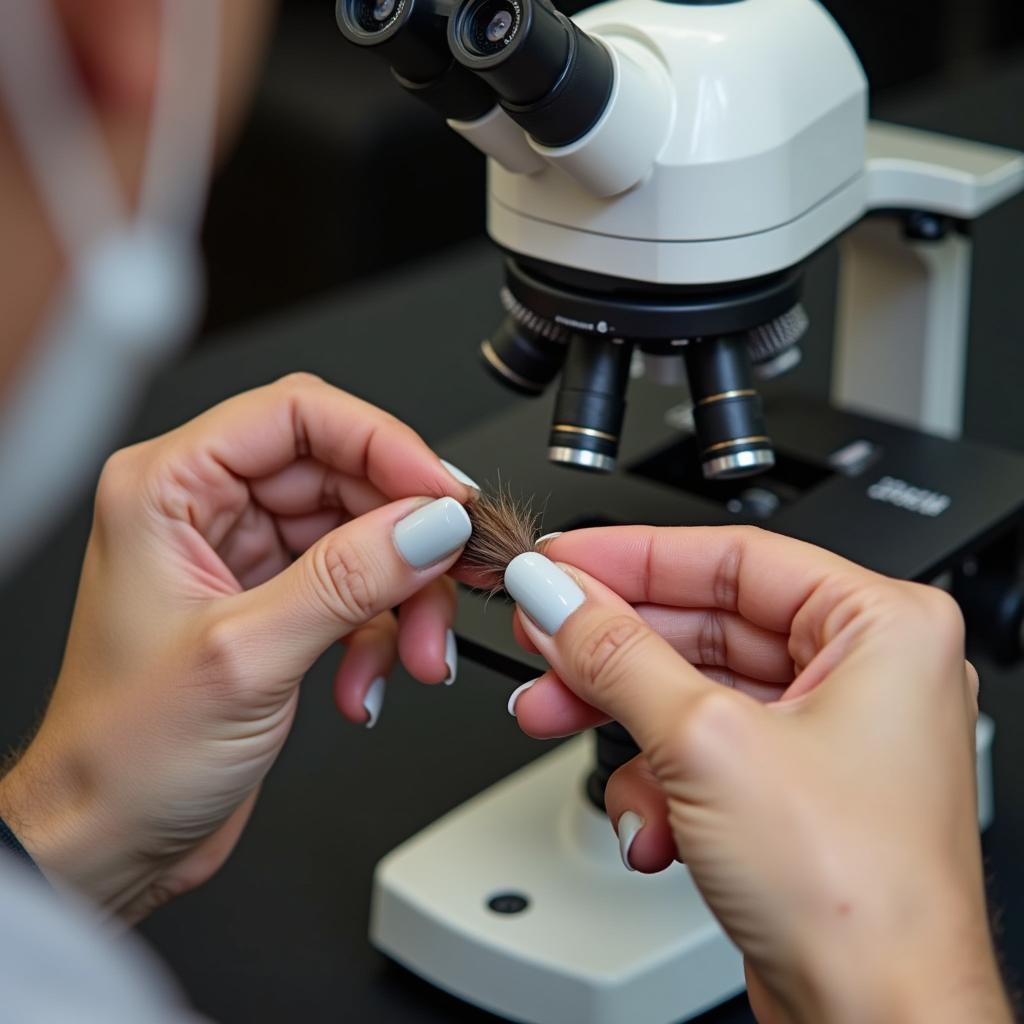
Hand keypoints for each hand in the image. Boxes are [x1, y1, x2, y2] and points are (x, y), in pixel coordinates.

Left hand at [0, 373, 476, 920]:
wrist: (109, 839)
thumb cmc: (122, 754)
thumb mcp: (247, 656)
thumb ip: (349, 579)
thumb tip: (430, 524)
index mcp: (169, 487)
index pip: (299, 415)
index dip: (385, 443)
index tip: (445, 495)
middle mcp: (208, 509)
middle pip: (346, 476)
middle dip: (407, 538)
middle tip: (456, 576)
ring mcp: (248, 556)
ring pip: (364, 536)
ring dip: (403, 598)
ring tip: (415, 653)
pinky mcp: (278, 602)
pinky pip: (360, 589)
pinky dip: (381, 634)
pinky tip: (365, 685)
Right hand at [507, 526, 1008, 1023]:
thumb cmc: (859, 897)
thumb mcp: (705, 744)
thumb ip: (615, 655)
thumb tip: (557, 596)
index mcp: (880, 627)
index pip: (731, 556)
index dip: (632, 555)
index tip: (561, 560)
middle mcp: (859, 672)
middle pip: (701, 623)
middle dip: (609, 644)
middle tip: (542, 634)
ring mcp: (822, 732)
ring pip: (687, 687)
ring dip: (618, 716)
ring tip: (555, 716)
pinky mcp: (787, 785)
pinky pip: (697, 747)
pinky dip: (654, 780)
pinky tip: (643, 824)